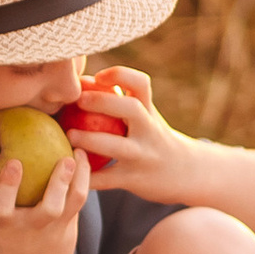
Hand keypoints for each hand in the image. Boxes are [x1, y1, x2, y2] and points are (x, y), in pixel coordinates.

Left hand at [57, 67, 192, 208]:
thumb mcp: (146, 116)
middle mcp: (150, 130)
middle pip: (131, 109)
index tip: (98, 76)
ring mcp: (143, 156)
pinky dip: (87, 175)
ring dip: (90, 140)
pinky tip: (69, 169)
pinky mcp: (134, 179)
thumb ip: (120, 100)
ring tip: (69, 135)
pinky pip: (106, 178)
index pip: (140, 83)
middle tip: (78, 101)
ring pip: (117, 146)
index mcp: (150, 111)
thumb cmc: (151, 137)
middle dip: (103, 101)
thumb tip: (80, 82)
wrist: (185, 173)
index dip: (119, 74)